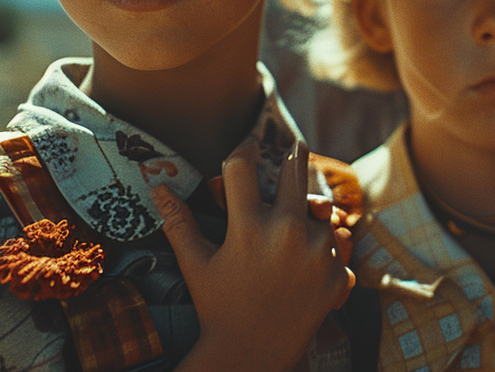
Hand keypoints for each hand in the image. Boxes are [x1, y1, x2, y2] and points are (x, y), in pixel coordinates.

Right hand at [153, 139, 354, 371]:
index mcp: (249, 227)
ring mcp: (317, 251)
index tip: (248, 144)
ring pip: (320, 211)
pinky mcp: (337, 272)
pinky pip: (336, 243)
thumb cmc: (218, 308)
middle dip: (295, 155)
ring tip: (298, 226)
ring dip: (311, 214)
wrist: (250, 357)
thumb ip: (179, 223)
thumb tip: (157, 186)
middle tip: (296, 144)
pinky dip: (325, 247)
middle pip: (296, 170)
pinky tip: (308, 260)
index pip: (243, 167)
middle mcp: (287, 231)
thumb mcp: (197, 265)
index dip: (243, 150)